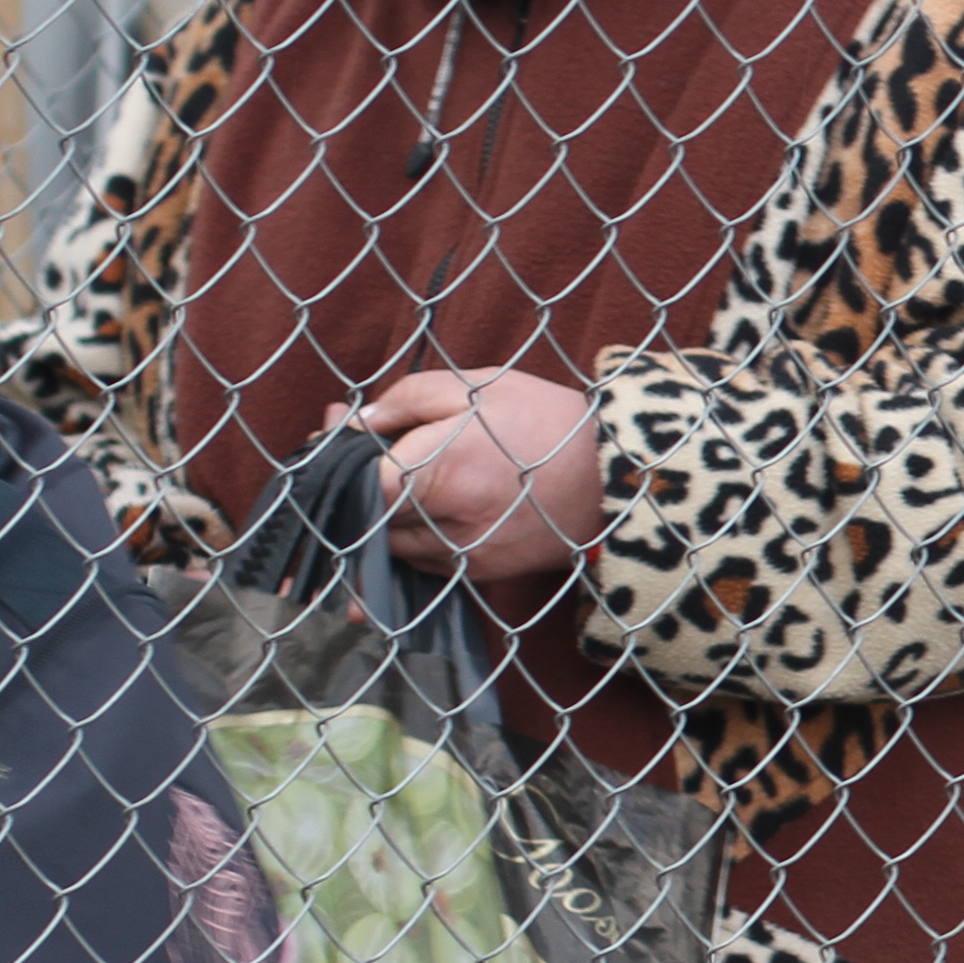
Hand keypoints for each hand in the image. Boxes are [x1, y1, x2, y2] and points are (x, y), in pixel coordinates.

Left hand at [349, 373, 602, 582]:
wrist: (623, 478)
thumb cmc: (551, 423)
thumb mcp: (481, 387)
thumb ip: (409, 398)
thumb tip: (355, 421)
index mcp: (437, 472)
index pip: (355, 481)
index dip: (340, 456)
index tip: (339, 430)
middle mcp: (444, 524)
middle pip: (366, 514)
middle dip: (363, 482)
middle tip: (373, 446)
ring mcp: (462, 556)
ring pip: (390, 543)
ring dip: (387, 515)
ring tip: (413, 477)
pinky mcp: (481, 575)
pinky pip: (423, 561)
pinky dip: (419, 536)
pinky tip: (438, 505)